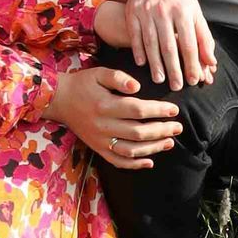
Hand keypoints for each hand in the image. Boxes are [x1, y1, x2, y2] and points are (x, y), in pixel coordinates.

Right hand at [48, 66, 184, 168]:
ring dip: (153, 148)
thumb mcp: (98, 73)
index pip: (137, 110)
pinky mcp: (98, 149)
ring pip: (131, 150)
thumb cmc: (82, 83)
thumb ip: (119, 77)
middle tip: (178, 127)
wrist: (59, 100)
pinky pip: (118, 161)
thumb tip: (138, 86)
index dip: (158, 111)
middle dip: (161, 131)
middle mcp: (103, 126)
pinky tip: (150, 161)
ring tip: (170, 142)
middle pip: (138, 133)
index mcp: (105, 106)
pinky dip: (135, 164)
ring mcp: (100, 141)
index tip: (174, 109)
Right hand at [120, 0, 215, 90]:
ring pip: (151, 42)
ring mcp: (147, 10)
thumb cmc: (181, 0)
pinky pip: (135, 34)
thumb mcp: (196, 14)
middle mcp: (165, 10)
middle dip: (173, 68)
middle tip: (176, 86)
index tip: (193, 80)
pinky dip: (138, 50)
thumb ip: (204, 38)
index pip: (189, 42)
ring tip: (159, 79)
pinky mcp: (132, 10)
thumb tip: (212, 63)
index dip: (191, 63)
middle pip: (169, 45)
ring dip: (155, 63)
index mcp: (184, 11)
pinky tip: (141, 64)